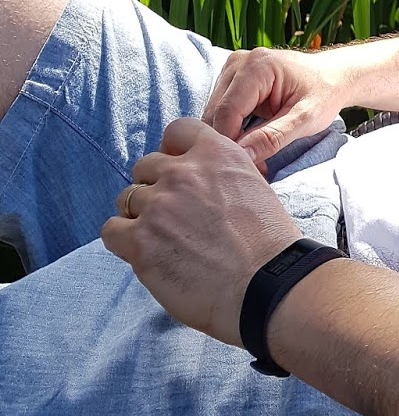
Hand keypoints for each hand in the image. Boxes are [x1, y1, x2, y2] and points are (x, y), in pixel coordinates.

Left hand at [100, 118, 300, 345]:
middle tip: (172, 216)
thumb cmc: (270, 246)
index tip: (176, 171)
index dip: (172, 151)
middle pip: (145, 166)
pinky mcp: (140, 240)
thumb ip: (221, 177)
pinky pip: (111, 230)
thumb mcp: (255, 188)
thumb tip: (203, 185)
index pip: (177, 130)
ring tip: (161, 240)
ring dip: (140, 216)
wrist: (267, 285)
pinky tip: (145, 254)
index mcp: (217, 154)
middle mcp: (183, 172)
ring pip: (126, 198)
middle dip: (154, 187)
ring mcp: (158, 205)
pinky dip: (123, 240)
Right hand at [203, 46, 345, 172]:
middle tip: (256, 167)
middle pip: (216, 113)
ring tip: (257, 156)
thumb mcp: (306, 119)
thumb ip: (273, 137)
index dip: (231, 143)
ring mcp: (232, 69)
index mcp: (256, 66)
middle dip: (231, 143)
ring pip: (214, 114)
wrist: (332, 76)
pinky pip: (221, 111)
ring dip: (231, 138)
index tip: (248, 166)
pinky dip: (233, 130)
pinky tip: (252, 143)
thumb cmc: (324, 94)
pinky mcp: (231, 79)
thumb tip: (242, 155)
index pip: (227, 112)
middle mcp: (238, 62)